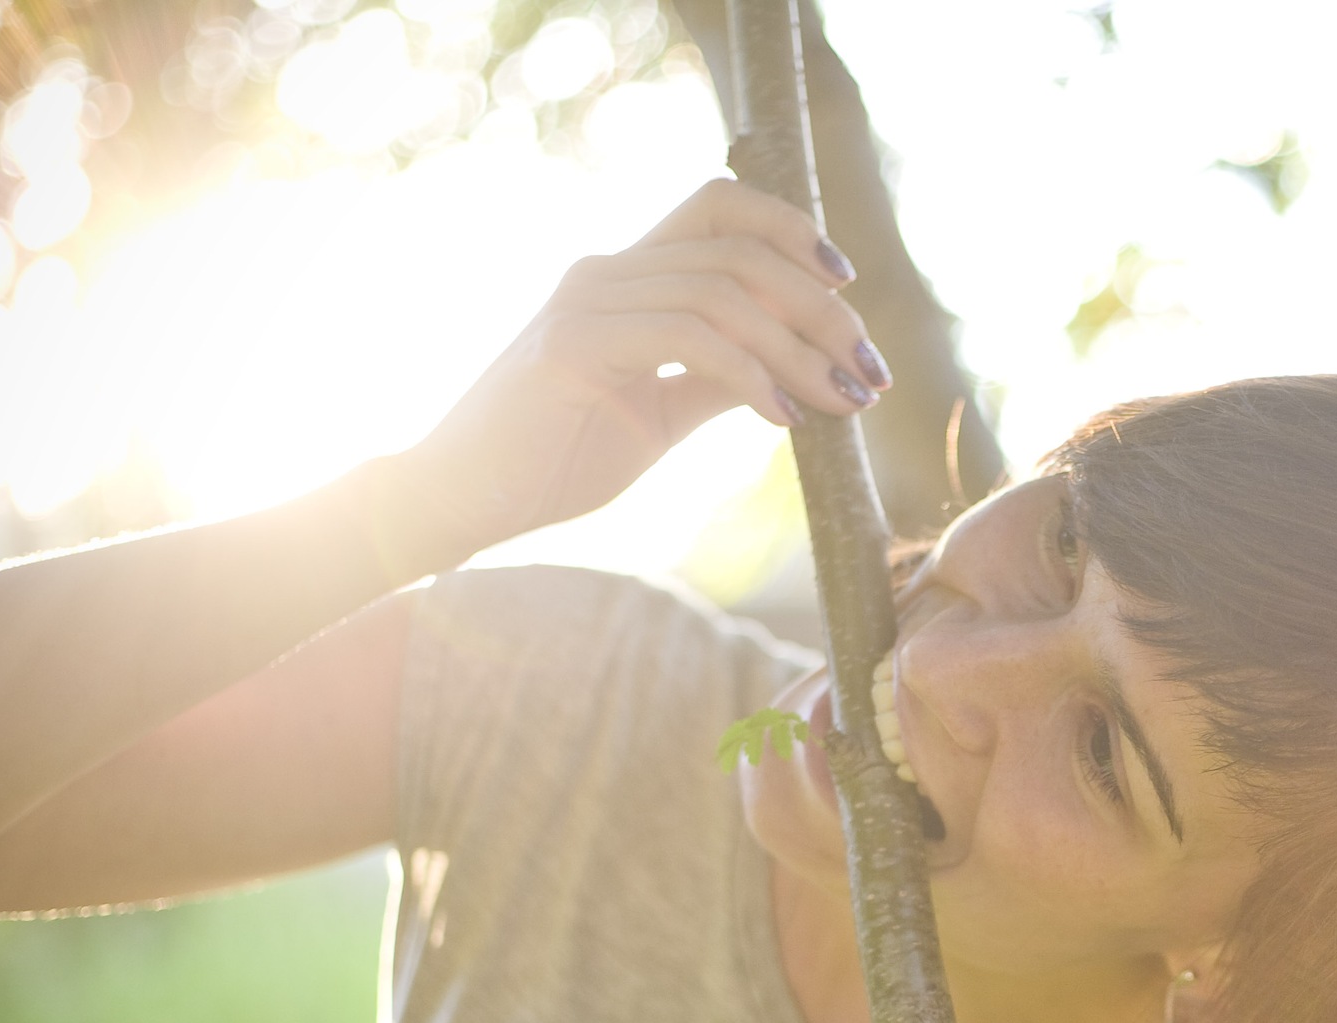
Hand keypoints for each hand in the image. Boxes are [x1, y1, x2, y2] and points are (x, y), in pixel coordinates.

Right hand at [394, 177, 887, 557]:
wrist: (464, 499)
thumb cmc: (555, 458)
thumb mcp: (658, 414)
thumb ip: (714, 380)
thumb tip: (791, 372)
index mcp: (627, 276)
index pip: (718, 208)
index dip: (790, 230)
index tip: (848, 288)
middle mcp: (606, 271)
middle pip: (739, 251)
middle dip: (822, 309)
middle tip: (872, 371)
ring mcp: (586, 302)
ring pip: (722, 294)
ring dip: (799, 349)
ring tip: (842, 402)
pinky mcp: (572, 347)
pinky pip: (686, 339)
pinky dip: (749, 376)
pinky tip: (783, 419)